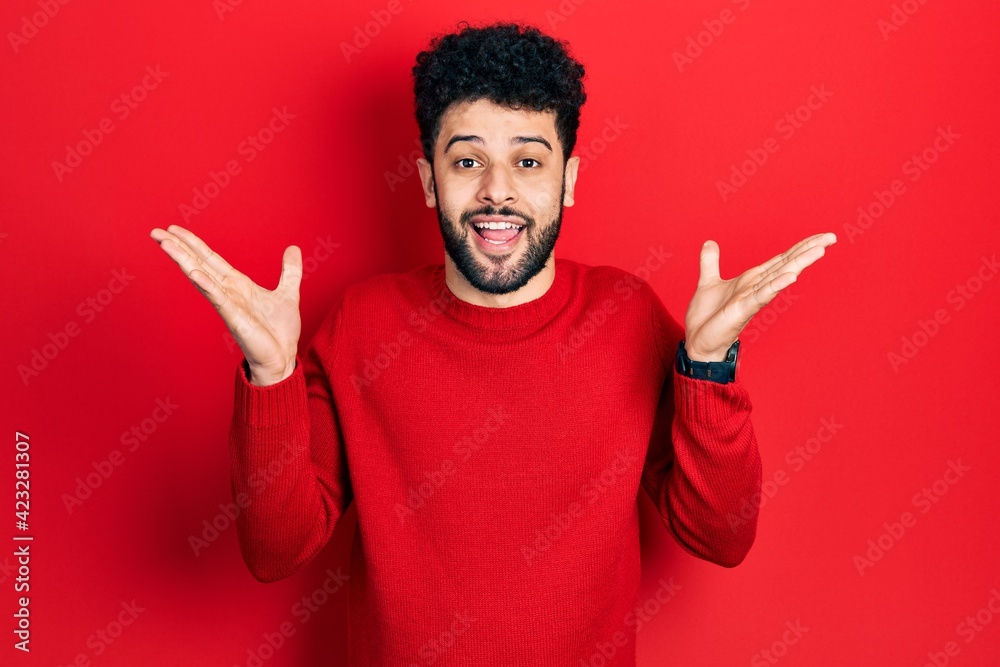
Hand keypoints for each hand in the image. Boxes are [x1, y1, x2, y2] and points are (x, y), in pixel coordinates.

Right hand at [149, 224, 302, 385]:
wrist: (283, 358)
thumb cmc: (279, 332)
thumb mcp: (288, 293)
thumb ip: (290, 271)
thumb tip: (294, 248)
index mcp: (238, 285)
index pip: (210, 259)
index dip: (193, 243)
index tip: (174, 230)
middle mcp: (228, 292)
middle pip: (198, 264)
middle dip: (178, 247)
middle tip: (155, 231)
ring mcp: (228, 304)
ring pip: (201, 277)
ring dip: (183, 260)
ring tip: (165, 244)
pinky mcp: (234, 318)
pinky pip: (217, 298)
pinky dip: (206, 284)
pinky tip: (193, 272)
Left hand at [683, 232, 836, 360]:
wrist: (698, 342)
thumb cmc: (708, 317)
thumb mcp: (708, 281)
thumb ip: (710, 261)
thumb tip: (709, 242)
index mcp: (752, 279)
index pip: (781, 259)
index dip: (800, 246)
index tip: (822, 236)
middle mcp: (757, 287)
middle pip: (787, 264)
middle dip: (808, 250)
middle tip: (831, 237)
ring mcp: (752, 298)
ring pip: (780, 276)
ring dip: (799, 263)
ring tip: (819, 250)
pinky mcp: (744, 309)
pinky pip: (762, 295)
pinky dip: (776, 285)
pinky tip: (791, 276)